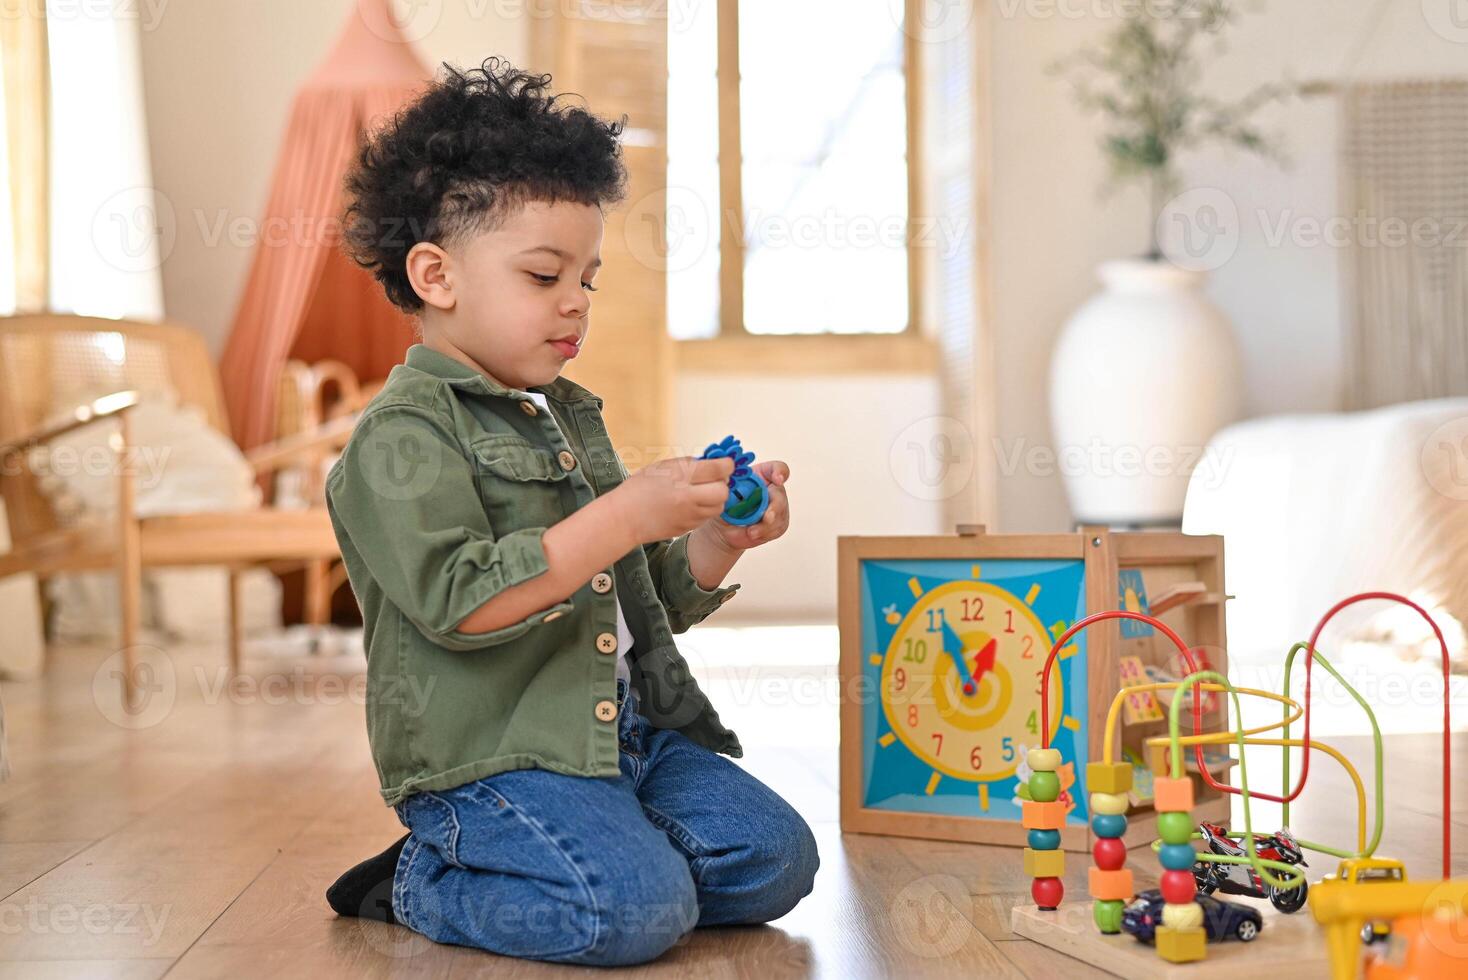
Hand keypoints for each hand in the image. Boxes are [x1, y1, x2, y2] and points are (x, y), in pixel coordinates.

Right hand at [609, 455, 734, 545]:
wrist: (624, 517)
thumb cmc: (640, 487)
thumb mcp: (663, 466)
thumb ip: (689, 464)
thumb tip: (713, 462)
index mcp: (680, 476)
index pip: (719, 469)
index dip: (727, 464)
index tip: (724, 463)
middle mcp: (687, 497)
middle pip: (723, 491)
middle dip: (722, 483)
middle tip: (713, 479)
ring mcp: (689, 516)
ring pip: (718, 506)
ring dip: (715, 498)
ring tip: (700, 492)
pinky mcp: (688, 528)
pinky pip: (706, 517)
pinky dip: (704, 509)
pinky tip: (690, 504)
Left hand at [701, 459, 789, 552]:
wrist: (725, 526)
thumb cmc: (726, 503)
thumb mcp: (725, 491)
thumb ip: (731, 486)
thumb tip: (727, 482)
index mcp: (762, 475)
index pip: (777, 468)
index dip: (779, 472)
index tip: (777, 479)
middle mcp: (773, 489)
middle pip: (780, 495)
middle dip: (775, 508)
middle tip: (766, 517)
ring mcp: (778, 507)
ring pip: (779, 515)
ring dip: (765, 526)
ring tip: (751, 532)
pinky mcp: (779, 523)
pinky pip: (776, 529)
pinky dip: (764, 533)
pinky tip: (752, 534)